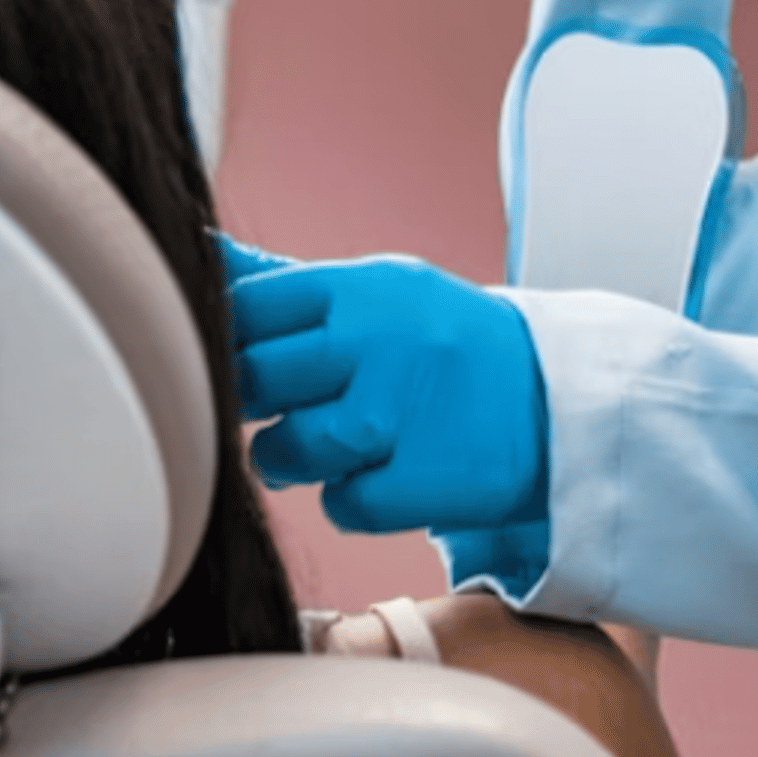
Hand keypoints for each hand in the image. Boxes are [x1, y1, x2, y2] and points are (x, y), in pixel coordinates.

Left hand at [221, 237, 547, 535]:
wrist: (561, 399)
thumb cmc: (446, 345)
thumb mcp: (381, 293)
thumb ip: (286, 282)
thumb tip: (196, 251)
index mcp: (362, 288)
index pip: (245, 309)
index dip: (229, 345)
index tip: (253, 361)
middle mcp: (379, 340)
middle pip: (253, 382)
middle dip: (259, 406)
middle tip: (299, 406)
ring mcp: (402, 412)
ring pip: (285, 452)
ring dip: (298, 460)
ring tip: (344, 443)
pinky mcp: (422, 480)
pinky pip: (340, 505)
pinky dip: (356, 500)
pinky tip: (392, 473)